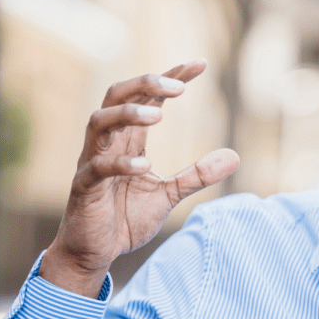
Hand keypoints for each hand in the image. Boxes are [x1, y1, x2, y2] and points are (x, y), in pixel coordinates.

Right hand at [40, 59, 240, 297]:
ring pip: (99, 122)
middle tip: (178, 87)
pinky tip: (145, 166)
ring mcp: (92, 163)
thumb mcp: (169, 195)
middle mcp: (108, 144)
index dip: (171, 77)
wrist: (95, 254)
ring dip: (129, 114)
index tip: (200, 64)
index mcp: (128, 141)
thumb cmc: (125, 219)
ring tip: (159, 116)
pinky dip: (120, 164)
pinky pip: (97, 167)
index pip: (147, 98)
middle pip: (117, 95)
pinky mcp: (84, 187)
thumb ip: (197, 175)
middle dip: (146, 84)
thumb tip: (235, 156)